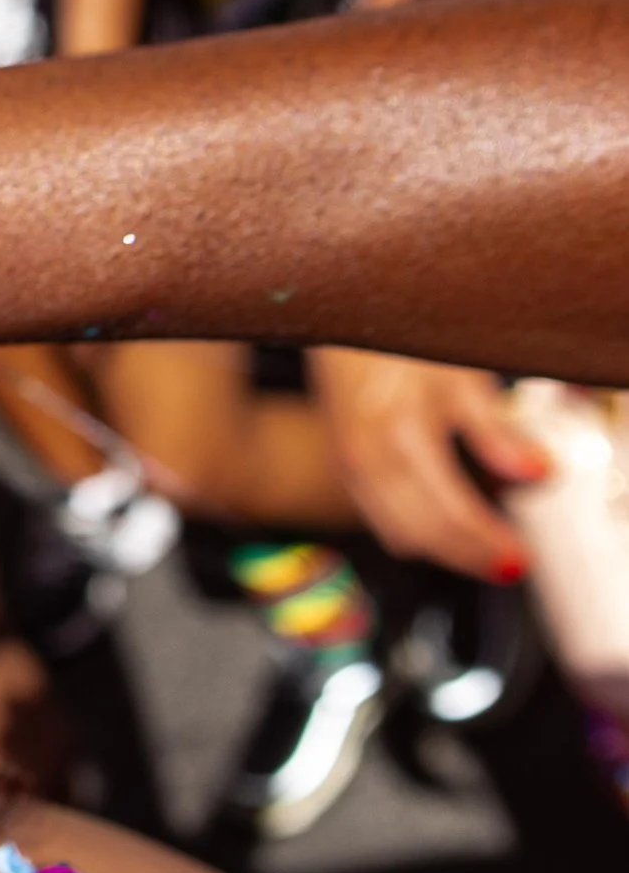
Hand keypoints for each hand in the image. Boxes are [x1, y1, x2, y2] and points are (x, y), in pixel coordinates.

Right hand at [309, 347, 546, 582]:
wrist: (337, 311)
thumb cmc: (396, 333)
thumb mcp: (458, 375)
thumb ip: (496, 430)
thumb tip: (536, 473)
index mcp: (401, 437)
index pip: (450, 514)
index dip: (486, 544)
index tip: (517, 558)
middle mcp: (368, 458)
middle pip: (422, 536)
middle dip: (466, 555)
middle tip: (507, 561)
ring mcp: (349, 463)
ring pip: (396, 532)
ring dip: (440, 546)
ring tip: (482, 542)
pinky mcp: (343, 462)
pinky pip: (378, 514)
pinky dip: (412, 526)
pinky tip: (440, 516)